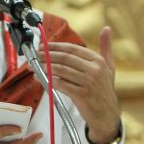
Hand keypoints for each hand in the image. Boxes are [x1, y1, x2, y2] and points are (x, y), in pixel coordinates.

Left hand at [36, 26, 119, 143]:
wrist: (107, 115)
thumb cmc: (104, 89)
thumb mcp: (109, 67)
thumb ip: (106, 47)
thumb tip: (106, 28)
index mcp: (98, 60)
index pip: (72, 48)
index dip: (54, 46)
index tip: (42, 46)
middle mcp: (94, 69)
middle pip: (64, 58)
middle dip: (46, 56)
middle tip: (34, 56)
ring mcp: (88, 82)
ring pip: (60, 70)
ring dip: (44, 67)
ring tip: (33, 66)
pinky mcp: (81, 95)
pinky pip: (61, 84)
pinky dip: (48, 80)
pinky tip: (39, 78)